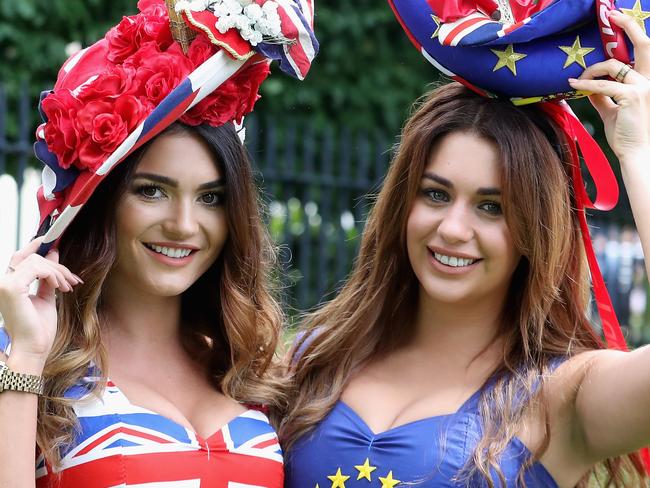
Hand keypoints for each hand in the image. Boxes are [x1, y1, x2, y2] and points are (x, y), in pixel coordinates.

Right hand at [0, 238, 80, 363]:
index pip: (20, 256)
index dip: (36, 246)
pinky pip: (36, 269)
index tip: (54, 243)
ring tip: (68, 286)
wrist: (35, 348)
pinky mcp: (11, 288)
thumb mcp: (46, 296)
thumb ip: (48, 277)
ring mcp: (4, 284)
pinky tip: (60, 287)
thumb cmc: (38, 328)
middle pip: (31, 257)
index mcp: (10, 284)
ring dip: (58, 272)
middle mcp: (3, 282)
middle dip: (56, 265)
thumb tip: (53, 255)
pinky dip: (52, 275)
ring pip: (36, 261)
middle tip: (72, 279)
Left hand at [568, 10, 649, 162]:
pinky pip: (602, 86)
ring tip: (576, 80)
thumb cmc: (627, 133)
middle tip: (611, 15)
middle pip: (644, 44)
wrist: (635, 153)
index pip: (642, 51)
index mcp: (647, 81)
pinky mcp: (631, 97)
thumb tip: (588, 87)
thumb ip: (603, 97)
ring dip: (590, 71)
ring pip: (612, 66)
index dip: (630, 33)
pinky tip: (574, 85)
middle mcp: (649, 80)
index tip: (616, 21)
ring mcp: (643, 87)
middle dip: (628, 25)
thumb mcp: (613, 110)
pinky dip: (586, 85)